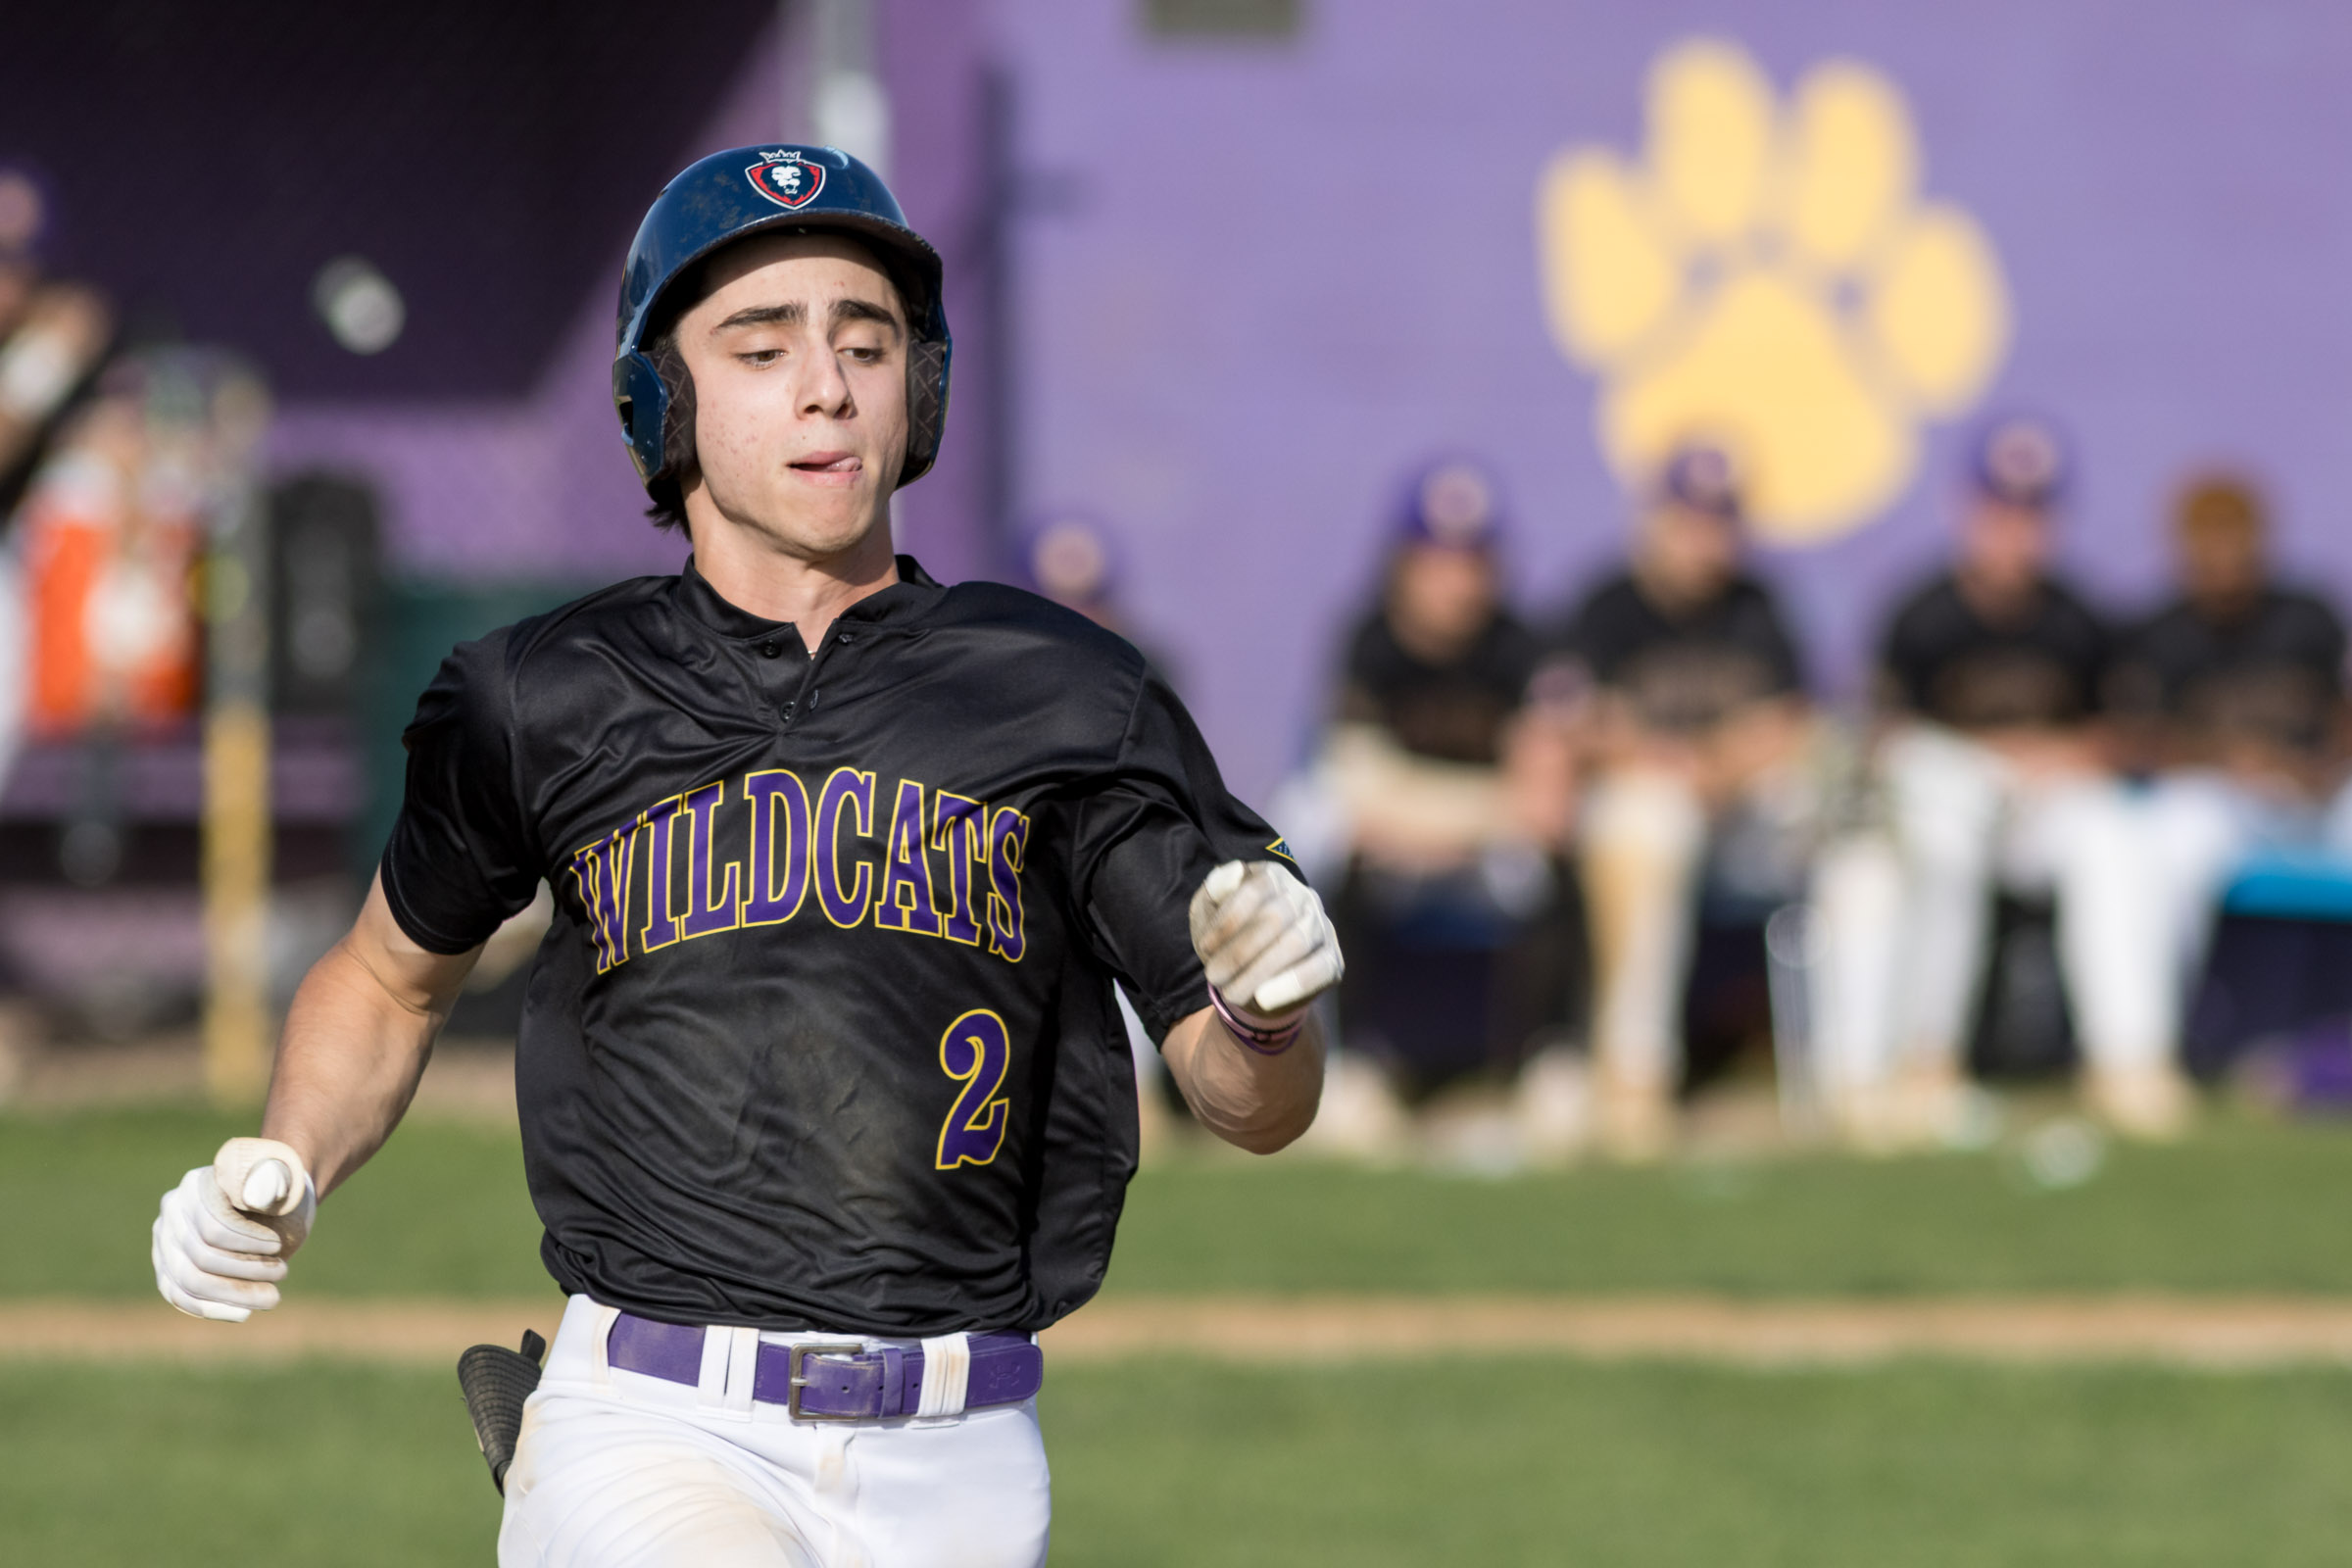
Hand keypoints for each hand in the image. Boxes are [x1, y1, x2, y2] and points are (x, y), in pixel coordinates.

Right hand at [151, 1138, 316, 1322]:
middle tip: (283, 1273)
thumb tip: (260, 1195)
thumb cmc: (279, 1187)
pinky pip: (179, 1294)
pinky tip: (243, 1313)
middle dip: (245, 1270)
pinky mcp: (168, 1267)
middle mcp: (172, 1211)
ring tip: (272, 1297)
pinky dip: (211, 1308)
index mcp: (196, 1185)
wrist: (270, 1200)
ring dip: (233, 1294)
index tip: (279, 1246)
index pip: (212, 1227)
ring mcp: (165, 1240)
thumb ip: (274, 1178)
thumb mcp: (284, 1177)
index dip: (247, 1243)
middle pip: (200, 1256)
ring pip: (188, 1280)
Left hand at [1188, 860, 1342, 1019]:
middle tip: (1213, 977)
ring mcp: (1321, 927)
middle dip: (1239, 951)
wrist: (1252, 976)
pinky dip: (1292, 985)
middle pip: (1275, 918)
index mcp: (1273, 877)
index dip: (1227, 921)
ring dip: (1258, 972)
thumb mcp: (1209, 911)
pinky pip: (1320, 969)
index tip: (1205, 948)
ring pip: (1296, 943)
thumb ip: (1215, 890)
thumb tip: (1234, 872)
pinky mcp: (1333, 960)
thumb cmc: (1228, 937)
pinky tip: (1263, 999)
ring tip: (1231, 993)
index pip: (1254, 891)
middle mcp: (1303, 896)